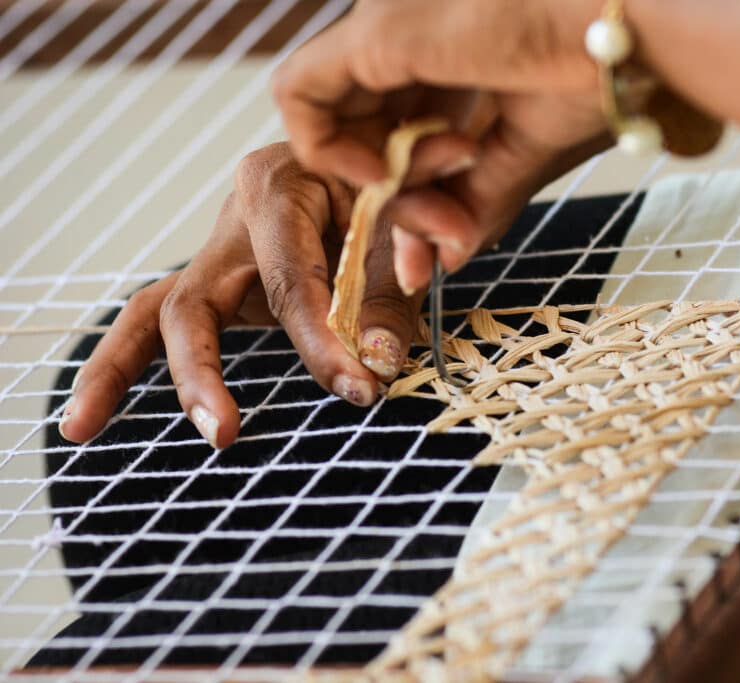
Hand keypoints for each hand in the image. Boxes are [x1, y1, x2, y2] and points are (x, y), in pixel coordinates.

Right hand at [59, 143, 424, 448]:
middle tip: (224, 432)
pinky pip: (168, 322)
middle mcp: (234, 217)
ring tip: (80, 427)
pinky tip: (94, 412)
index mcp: (277, 185)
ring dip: (119, 370)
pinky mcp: (223, 280)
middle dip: (201, 371)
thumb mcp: (404, 228)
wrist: (381, 157)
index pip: (290, 280)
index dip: (321, 341)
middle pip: (193, 302)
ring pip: (153, 311)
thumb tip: (375, 363)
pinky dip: (132, 362)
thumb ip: (392, 293)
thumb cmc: (395, 187)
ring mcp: (221, 250)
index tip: (358, 388)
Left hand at [272, 0, 611, 293]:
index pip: (400, 127)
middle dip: (394, 197)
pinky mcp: (374, 33)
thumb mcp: (521, 153)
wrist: (630, 38)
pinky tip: (379, 178)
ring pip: (332, 115)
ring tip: (430, 202)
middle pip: (366, 127)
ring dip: (374, 181)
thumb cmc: (598, 76)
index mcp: (451, 51)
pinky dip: (325, 149)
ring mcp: (386, 27)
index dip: (407, 191)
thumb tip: (440, 259)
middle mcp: (410, 33)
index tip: (432, 250)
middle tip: (435, 239)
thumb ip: (473, 202)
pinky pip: (300, 94)